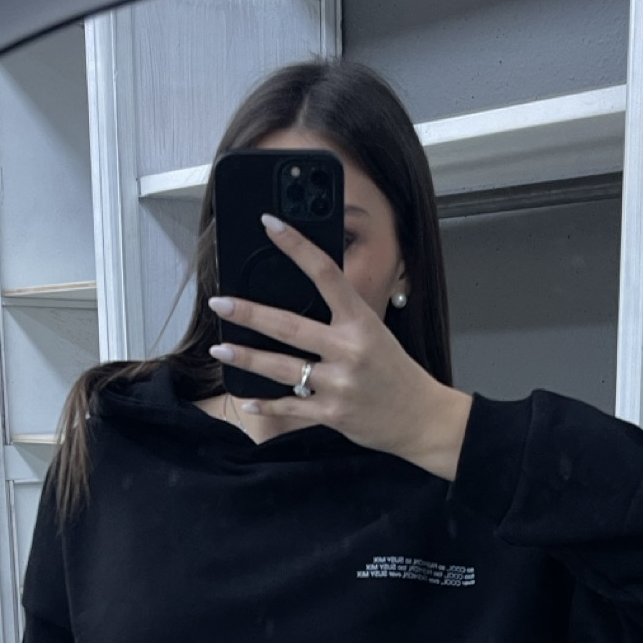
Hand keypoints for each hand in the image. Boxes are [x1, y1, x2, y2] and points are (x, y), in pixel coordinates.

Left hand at [207, 214, 470, 477]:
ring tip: (220, 348)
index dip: (297, 246)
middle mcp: (349, 350)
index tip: (270, 225)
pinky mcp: (333, 414)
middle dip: (249, 313)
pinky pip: (291, 406)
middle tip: (220, 302)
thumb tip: (299, 302)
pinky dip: (266, 404)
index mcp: (361, 322)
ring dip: (247, 357)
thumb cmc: (395, 373)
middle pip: (289, 326)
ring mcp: (340, 384)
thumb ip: (342, 318)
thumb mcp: (376, 334)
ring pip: (282, 368)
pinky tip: (247, 400)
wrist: (422, 417)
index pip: (326, 273)